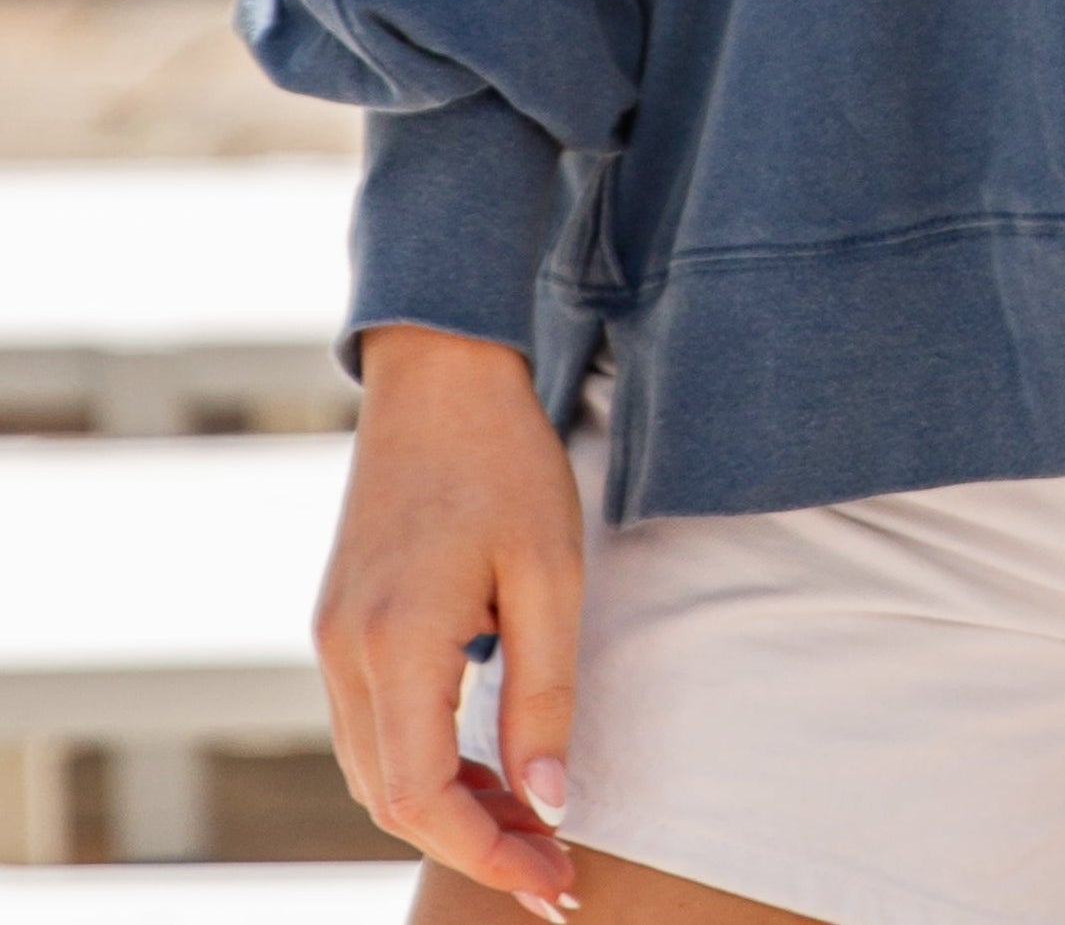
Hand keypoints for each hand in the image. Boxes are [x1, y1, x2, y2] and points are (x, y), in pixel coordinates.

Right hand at [317, 325, 581, 915]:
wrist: (439, 372)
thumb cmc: (503, 461)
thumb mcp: (549, 574)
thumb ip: (545, 695)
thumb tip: (551, 804)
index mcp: (395, 643)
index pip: (422, 799)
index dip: (487, 853)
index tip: (552, 879)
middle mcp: (343, 652)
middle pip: (392, 798)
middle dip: (472, 843)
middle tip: (552, 865)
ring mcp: (330, 637)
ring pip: (375, 769)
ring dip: (446, 807)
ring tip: (530, 819)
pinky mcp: (338, 621)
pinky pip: (370, 725)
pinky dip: (422, 761)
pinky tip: (483, 758)